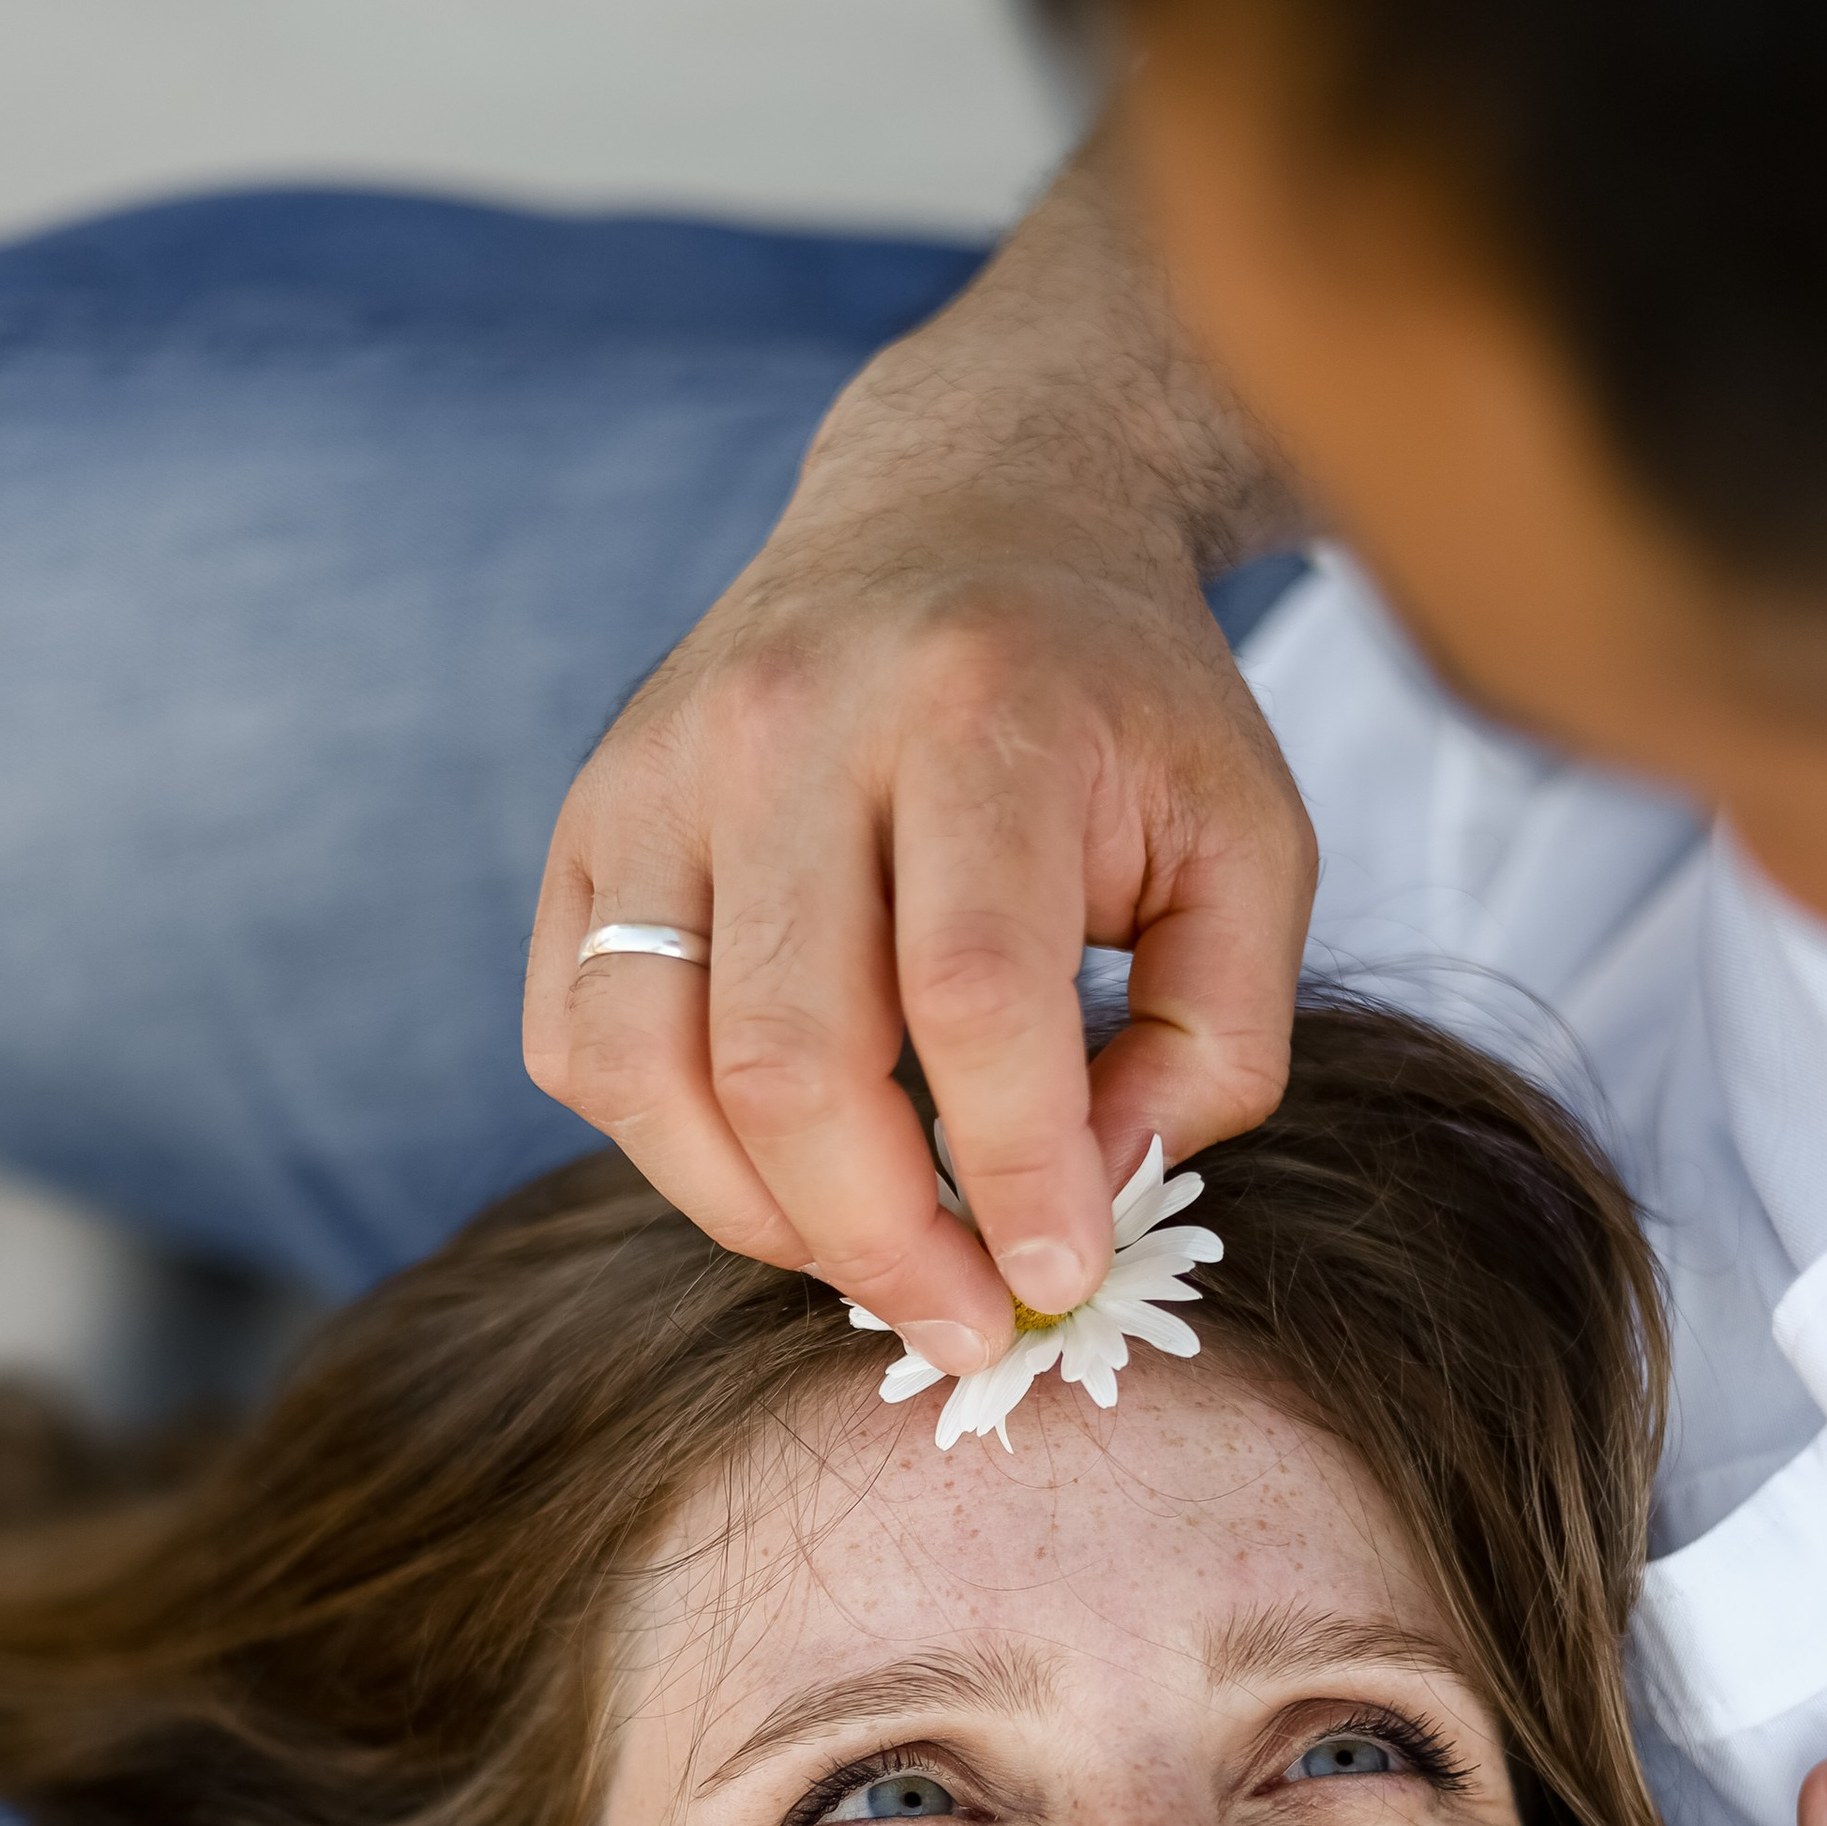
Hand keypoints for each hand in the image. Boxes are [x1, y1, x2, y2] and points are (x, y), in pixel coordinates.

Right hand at [523, 149, 1315, 1372]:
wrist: (969, 503)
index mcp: (976, 713)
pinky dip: (668, 1143)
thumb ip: (1216, 1036)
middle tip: (962, 1323)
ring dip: (760, 1218)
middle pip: (790, 1060)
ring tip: (871, 1254)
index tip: (1056, 1280)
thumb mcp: (1247, 841)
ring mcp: (657, 766)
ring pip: (649, 1070)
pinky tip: (779, 1154)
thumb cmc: (1120, 707)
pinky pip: (579, 1041)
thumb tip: (1096, 1193)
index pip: (969, 997)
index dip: (1012, 1174)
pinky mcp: (587, 817)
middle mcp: (787, 725)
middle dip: (879, 1242)